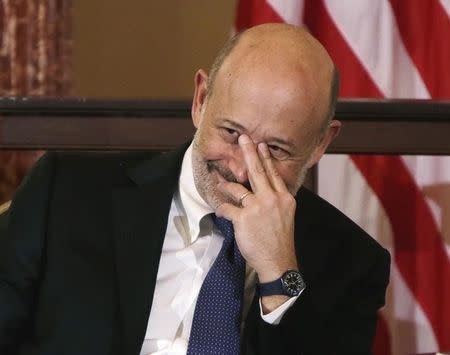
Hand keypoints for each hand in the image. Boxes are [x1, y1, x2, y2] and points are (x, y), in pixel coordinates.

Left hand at [215, 134, 298, 283]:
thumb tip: (267, 189)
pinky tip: (220, 210)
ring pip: (237, 188)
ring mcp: (257, 207)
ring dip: (225, 184)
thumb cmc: (280, 239)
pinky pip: (227, 208)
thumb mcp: (286, 215)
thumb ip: (277, 200)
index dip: (266, 158)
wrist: (278, 261)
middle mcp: (272, 199)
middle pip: (258, 171)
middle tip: (243, 138)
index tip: (261, 145)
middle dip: (249, 152)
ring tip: (218, 181)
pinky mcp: (243, 218)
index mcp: (284, 197)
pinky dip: (222, 208)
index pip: (273, 173)